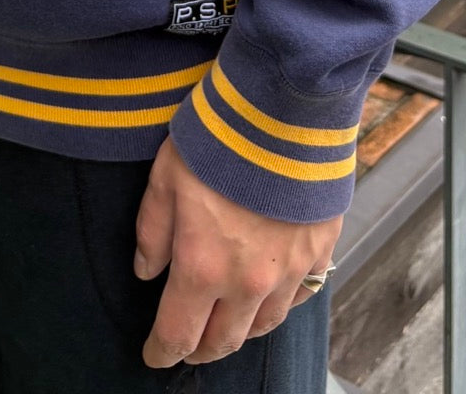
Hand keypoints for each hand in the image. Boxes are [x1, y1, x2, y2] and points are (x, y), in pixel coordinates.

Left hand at [134, 137, 341, 367]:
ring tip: (227, 325)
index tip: (154, 355)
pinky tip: (271, 295)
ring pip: (264, 324)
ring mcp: (289, 270)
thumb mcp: (165, 177)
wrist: (284, 110)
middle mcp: (248, 281)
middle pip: (224, 340)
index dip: (162, 351)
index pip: (178, 333)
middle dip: (200, 350)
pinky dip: (281, 303)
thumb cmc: (218, 139)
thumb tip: (146, 271)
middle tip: (187, 347)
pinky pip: (300, 295)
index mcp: (203, 266)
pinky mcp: (319, 250)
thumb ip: (152, 231)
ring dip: (241, 331)